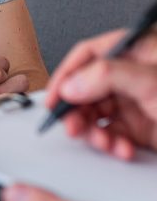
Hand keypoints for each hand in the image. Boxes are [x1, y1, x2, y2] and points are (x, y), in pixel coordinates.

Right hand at [46, 29, 156, 158]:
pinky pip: (114, 134)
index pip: (88, 54)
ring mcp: (139, 102)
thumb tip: (71, 83)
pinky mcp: (144, 128)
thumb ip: (108, 77)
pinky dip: (112, 144)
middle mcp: (135, 75)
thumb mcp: (154, 83)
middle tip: (72, 126)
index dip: (66, 74)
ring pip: (98, 114)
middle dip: (78, 109)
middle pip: (87, 87)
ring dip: (94, 132)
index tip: (54, 97)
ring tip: (101, 142)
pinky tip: (120, 149)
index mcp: (137, 51)